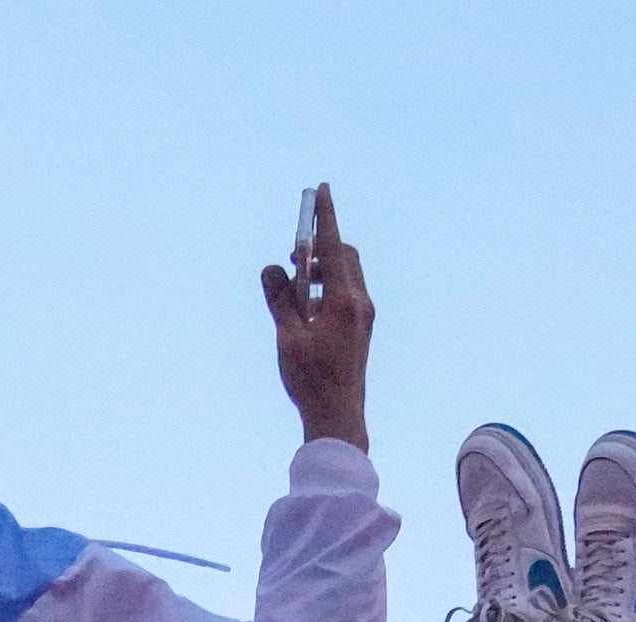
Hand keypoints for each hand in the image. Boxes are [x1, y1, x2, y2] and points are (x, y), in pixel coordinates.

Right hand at [258, 185, 371, 450]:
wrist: (339, 417)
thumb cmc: (311, 381)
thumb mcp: (287, 337)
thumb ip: (278, 298)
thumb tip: (271, 269)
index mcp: (343, 300)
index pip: (331, 245)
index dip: (324, 215)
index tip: (320, 189)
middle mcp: (359, 302)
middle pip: (343, 255)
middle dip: (318, 247)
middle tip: (292, 259)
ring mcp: (364, 315)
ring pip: (347, 273)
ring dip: (322, 269)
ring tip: (296, 291)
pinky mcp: (362, 328)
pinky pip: (347, 292)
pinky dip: (328, 287)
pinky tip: (308, 311)